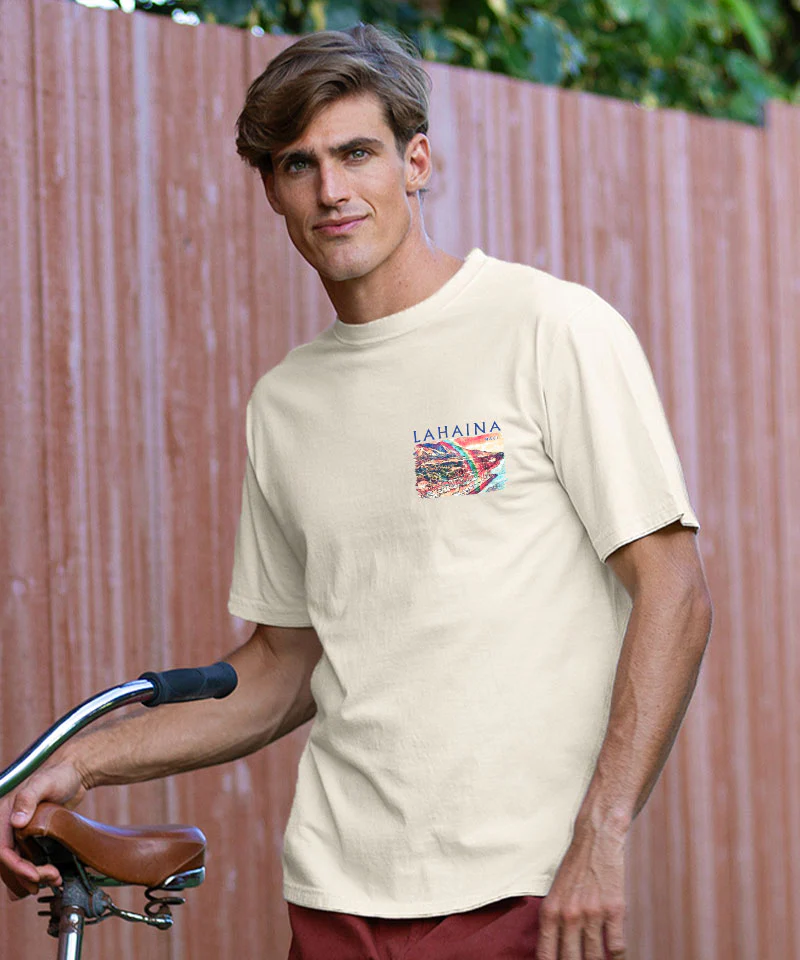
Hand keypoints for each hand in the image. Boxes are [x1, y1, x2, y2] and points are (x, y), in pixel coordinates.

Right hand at [0, 760, 86, 899]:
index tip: (35, 875)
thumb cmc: (59, 774)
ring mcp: (19, 833)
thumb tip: (16, 822)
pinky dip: (36, 872)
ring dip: (33, 877)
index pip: (2, 849)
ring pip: (18, 864)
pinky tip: (51, 877)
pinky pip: (27, 860)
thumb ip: (28, 798)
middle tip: (52, 877)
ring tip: (55, 879)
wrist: (75, 774)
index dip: (16, 866)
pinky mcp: (31, 837)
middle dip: (27, 875)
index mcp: (4, 814)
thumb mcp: (44, 783)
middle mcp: (7, 826)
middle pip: (9, 861)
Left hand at [535, 815, 627, 959]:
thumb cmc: (574, 869)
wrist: (597, 839)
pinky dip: (617, 956)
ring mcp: (591, 913)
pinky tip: (616, 955)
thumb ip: (554, 924)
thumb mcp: (555, 894)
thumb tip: (554, 954)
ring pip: (595, 958)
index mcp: (550, 911)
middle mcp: (568, 915)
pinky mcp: (614, 910)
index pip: (546, 955)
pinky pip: (616, 947)